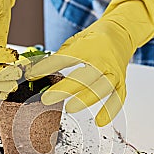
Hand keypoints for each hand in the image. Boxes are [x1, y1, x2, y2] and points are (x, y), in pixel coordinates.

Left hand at [26, 0, 153, 125]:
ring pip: (101, 88)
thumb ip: (58, 58)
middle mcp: (102, 60)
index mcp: (88, 47)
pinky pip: (117, 97)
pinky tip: (99, 121)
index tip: (32, 75)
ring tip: (69, 109)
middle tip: (46, 99)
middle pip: (84, 76)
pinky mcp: (121, 82)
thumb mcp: (75, 42)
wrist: (122, 32)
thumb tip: (35, 73)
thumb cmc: (95, 39)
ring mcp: (113, 72)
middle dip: (64, 89)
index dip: (47, 67)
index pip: (64, 58)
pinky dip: (110, 110)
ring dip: (85, 99)